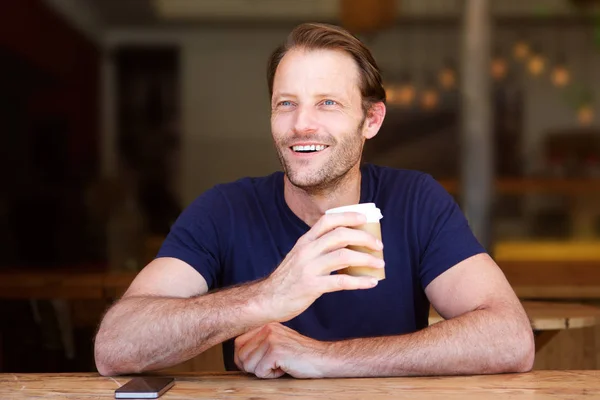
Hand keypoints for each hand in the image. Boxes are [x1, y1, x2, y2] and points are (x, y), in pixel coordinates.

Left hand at [235, 323, 330, 378]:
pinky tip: (284, 368)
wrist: (323, 359)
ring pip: (248, 364)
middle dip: (252, 367)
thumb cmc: (300, 355)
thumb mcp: (277, 342)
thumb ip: (259, 344)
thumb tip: (238, 356)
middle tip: (270, 366)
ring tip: (278, 365)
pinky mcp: (276, 351)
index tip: (256, 364)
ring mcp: (271, 338)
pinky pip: (260, 371)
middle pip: (240, 355)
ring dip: (262, 371)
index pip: (238, 343)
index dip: (243, 358)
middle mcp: (267, 328)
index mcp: (265, 325)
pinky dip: (271, 375)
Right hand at [261, 212, 383, 321]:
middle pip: (340, 235)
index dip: (348, 216)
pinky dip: (360, 281)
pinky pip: (341, 282)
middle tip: (378, 245)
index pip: (327, 220)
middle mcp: (307, 251)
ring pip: (344, 256)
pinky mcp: (312, 286)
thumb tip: (347, 246)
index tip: (365, 219)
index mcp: (305, 241)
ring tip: (379, 263)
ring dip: (366, 258)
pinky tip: (371, 282)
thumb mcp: (299, 257)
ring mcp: (308, 268)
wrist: (268, 299)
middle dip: (364, 238)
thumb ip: (318, 249)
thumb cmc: (288, 279)